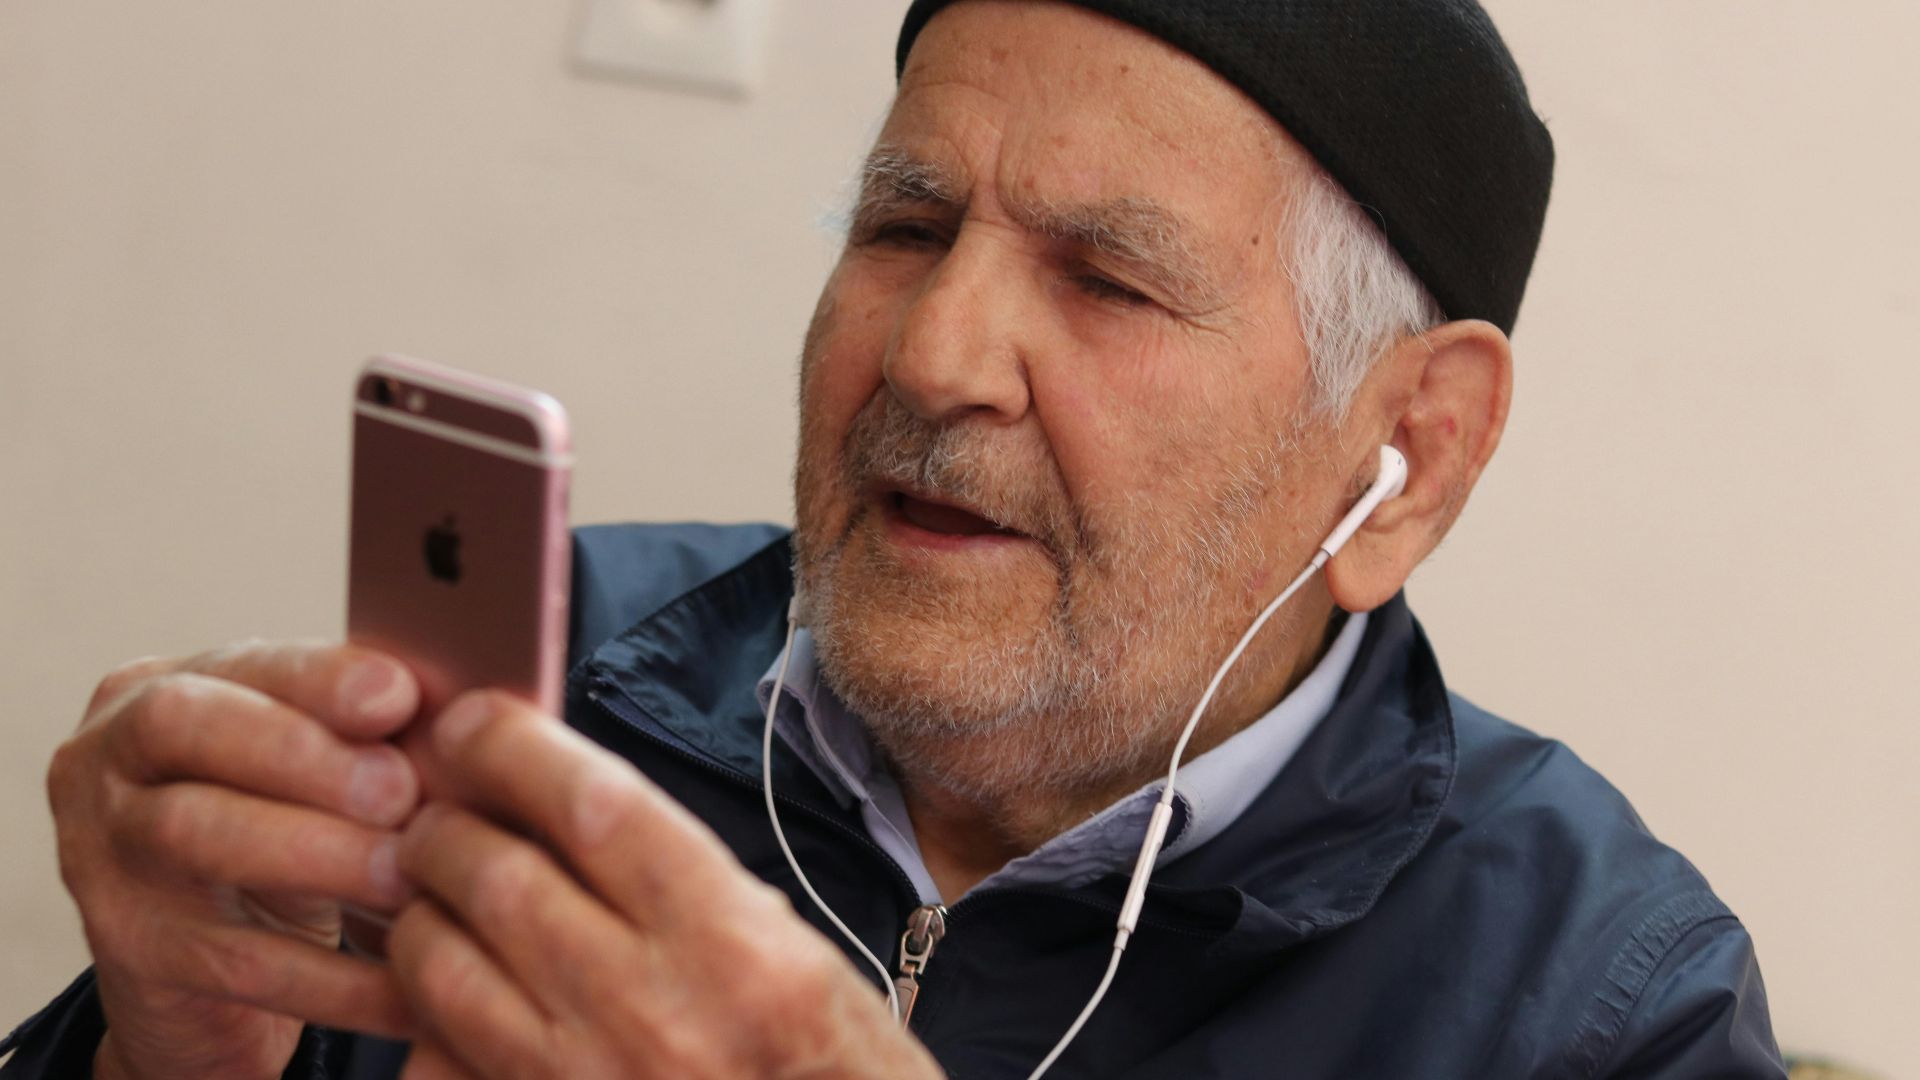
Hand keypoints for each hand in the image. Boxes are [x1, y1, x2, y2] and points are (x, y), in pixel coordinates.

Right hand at [49, 641, 423, 1079]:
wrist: (209, 968)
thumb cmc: (283, 830)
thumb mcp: (314, 770)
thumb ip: (369, 734)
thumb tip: (471, 712)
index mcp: (165, 686)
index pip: (239, 663)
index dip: (320, 678)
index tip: (399, 696)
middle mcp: (109, 756)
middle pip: (191, 728)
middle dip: (306, 755)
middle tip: (400, 791)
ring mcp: (97, 851)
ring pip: (199, 836)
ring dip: (318, 854)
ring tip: (406, 875)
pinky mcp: (127, 947)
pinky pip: (236, 961)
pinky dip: (332, 977)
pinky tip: (405, 983)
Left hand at [385, 691, 943, 1079]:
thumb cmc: (828, 1066)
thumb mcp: (790, 950)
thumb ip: (680, 878)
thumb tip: (564, 812)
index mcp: (732, 946)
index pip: (593, 808)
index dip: (512, 748)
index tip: (474, 725)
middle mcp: (650, 1013)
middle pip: (496, 880)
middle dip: (444, 831)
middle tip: (436, 817)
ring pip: (443, 972)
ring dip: (420, 921)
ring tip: (432, 903)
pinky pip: (438, 1062)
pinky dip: (426, 1023)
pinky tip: (445, 1003)